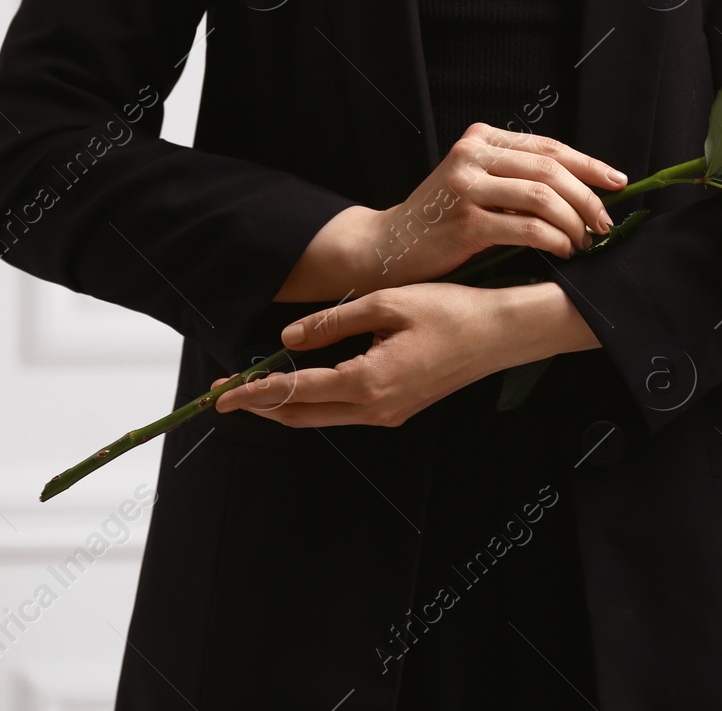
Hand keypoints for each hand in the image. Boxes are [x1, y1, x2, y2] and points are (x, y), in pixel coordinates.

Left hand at [215, 282, 599, 427]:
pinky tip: (302, 383)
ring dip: (286, 405)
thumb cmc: (451, 312)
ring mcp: (389, 413)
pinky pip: (344, 411)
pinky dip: (315, 401)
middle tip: (224, 393)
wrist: (502, 334)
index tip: (220, 393)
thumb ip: (332, 323)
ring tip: (254, 386)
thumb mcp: (385, 304)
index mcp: (368, 383)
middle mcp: (375, 408)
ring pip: (322, 417)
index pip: (294, 391)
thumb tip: (288, 339)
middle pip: (301, 416)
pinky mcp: (399, 408)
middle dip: (260, 405)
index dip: (252, 392)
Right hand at [275, 124, 626, 300]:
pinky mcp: (464, 220)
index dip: (589, 165)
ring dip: (573, 221)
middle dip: (587, 197)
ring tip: (584, 240)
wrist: (388, 246)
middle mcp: (472, 153)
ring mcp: (465, 185)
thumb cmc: (441, 220)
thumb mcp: (476, 184)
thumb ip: (516, 177)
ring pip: (542, 195)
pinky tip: (562, 250)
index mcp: (480, 137)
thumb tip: (584, 189)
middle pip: (550, 169)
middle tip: (604, 223)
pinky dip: (553, 239)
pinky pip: (526, 227)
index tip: (618, 183)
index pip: (548, 146)